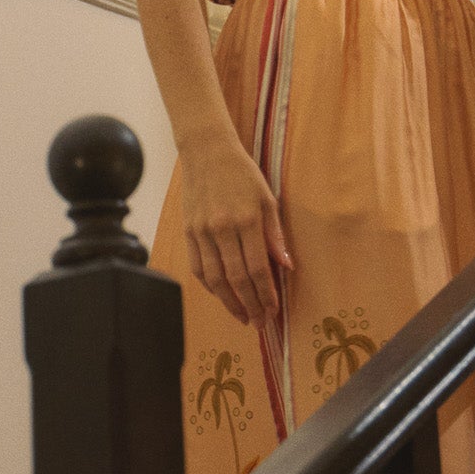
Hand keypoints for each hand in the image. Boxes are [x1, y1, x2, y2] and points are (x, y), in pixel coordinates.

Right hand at [180, 132, 292, 325]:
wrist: (206, 151)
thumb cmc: (241, 173)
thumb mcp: (267, 198)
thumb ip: (275, 235)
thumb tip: (286, 266)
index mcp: (247, 220)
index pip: (258, 268)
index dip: (266, 293)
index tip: (274, 310)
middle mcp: (222, 228)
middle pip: (236, 278)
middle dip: (250, 305)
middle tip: (259, 322)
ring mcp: (202, 232)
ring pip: (214, 279)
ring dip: (229, 302)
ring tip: (242, 316)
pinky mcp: (188, 232)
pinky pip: (198, 267)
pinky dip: (210, 286)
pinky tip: (221, 295)